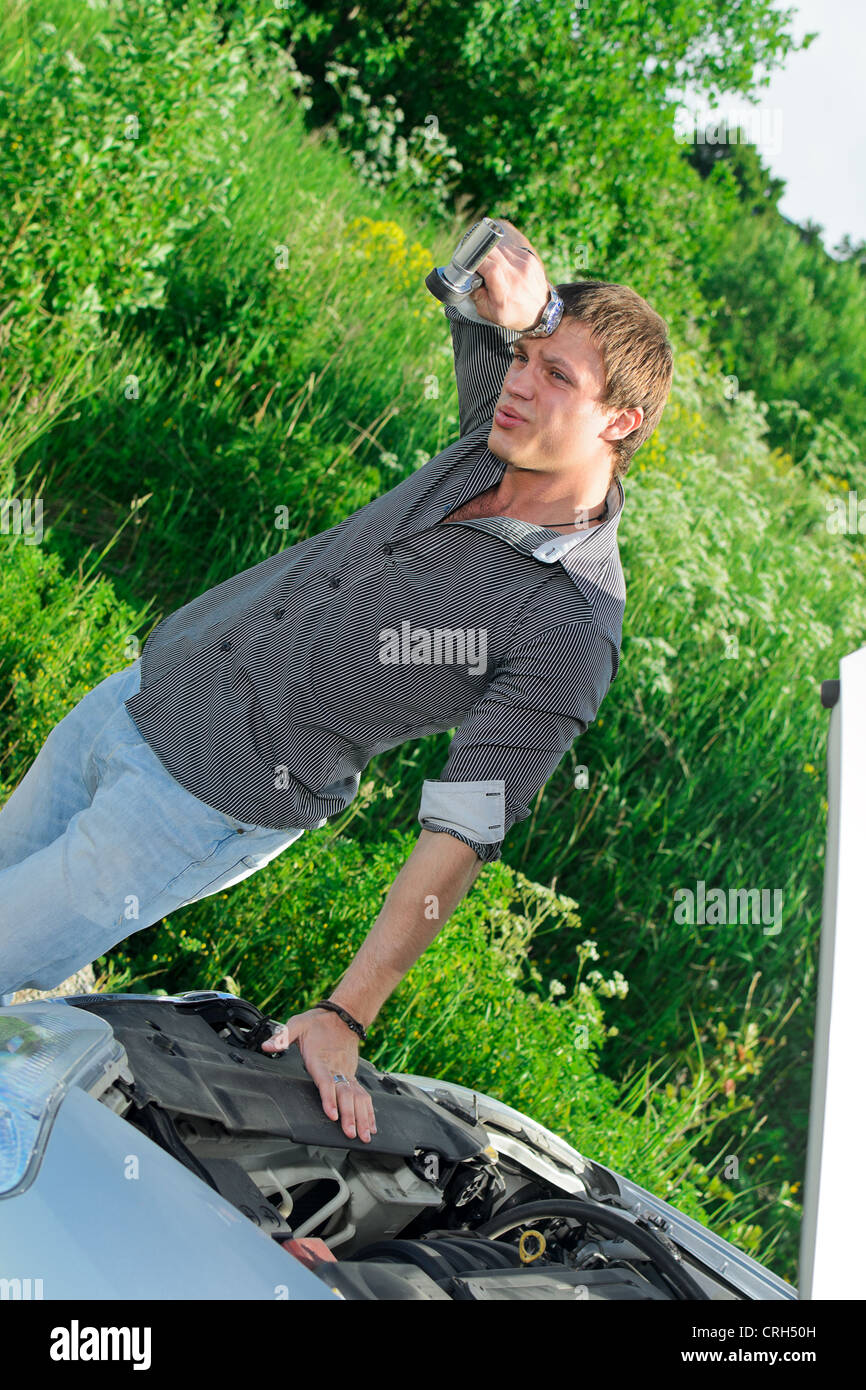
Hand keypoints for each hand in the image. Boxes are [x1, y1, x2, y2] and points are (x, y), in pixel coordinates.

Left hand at [260, 1007, 376, 1142]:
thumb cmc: (319, 1022)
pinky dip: (369, 1111)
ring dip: (362, 1117)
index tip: (333, 1115)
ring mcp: (347, 1072)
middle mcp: (337, 1068)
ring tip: (365, 1135)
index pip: (326, 1082)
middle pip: (345, 1094)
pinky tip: (371, 1124)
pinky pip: (363, 1094)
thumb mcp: (298, 1024)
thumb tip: (267, 1046)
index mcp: (321, 1059)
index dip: (330, 1099)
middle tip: (351, 1133)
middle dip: (349, 1115)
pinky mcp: (353, 1074)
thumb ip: (282, 1036)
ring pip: (357, 1097)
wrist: (344, 1015)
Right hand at [466, 218, 550, 330]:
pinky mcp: (530, 258)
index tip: (470, 265)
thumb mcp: (489, 312)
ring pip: (501, 248)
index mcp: (505, 290)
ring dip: (493, 255)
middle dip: (482, 256)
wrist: (541, 312)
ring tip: (492, 267)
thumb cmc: (513, 314)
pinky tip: (505, 266)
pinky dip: (504, 255)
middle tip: (478, 265)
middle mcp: (516, 274)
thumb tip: (468, 279)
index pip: (487, 264)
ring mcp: (525, 264)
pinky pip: (511, 250)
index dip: (476, 261)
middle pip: (492, 252)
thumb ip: (476, 295)